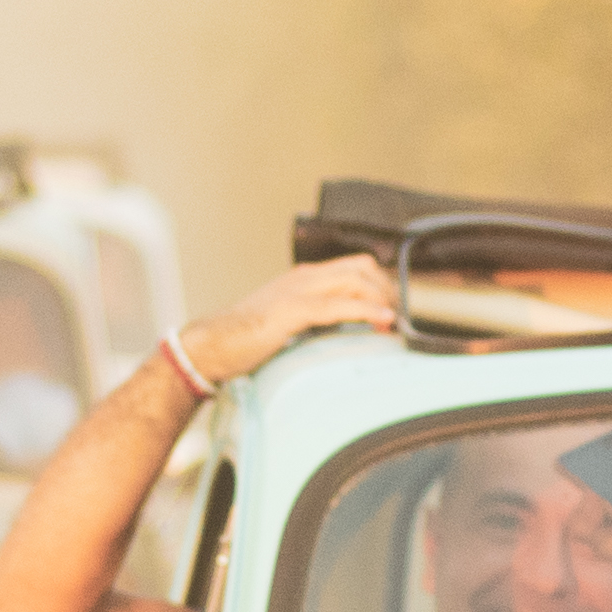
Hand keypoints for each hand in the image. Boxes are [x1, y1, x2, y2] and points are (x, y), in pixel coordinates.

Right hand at [179, 254, 395, 385]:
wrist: (212, 345)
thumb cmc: (247, 337)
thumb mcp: (289, 321)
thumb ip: (314, 318)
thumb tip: (345, 329)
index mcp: (304, 278)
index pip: (355, 266)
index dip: (380, 283)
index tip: (394, 307)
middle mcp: (303, 278)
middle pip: (361, 268)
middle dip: (387, 289)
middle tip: (399, 315)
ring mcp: (297, 292)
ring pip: (353, 281)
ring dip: (381, 299)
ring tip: (394, 320)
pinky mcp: (291, 312)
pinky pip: (336, 307)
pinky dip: (364, 311)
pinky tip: (381, 320)